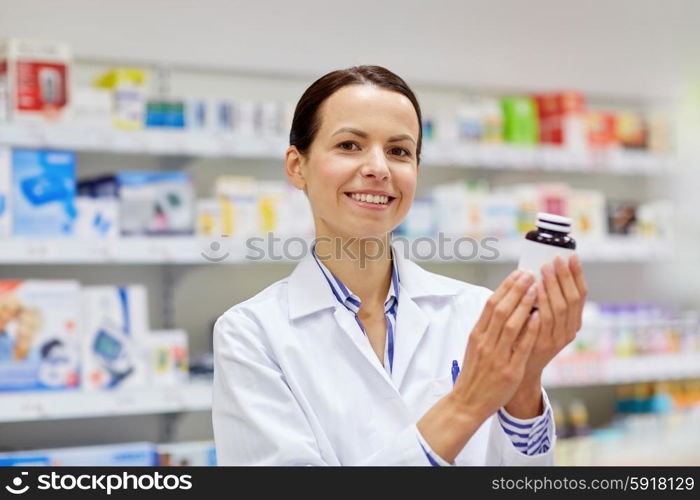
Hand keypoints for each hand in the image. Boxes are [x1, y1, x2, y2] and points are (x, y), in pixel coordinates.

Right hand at [449, 269, 540, 423]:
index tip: (518, 274)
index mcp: (477, 335)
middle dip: (516, 290)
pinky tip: (538, 317)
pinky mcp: (509, 370)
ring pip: (510, 325)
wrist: (467, 402)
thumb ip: (487, 328)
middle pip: (500, 310)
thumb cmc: (474, 373)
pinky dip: (529, 330)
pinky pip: (521, 347)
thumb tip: (501, 305)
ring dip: (524, 304)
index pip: (491, 304)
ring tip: (536, 288)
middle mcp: (485, 342)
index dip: (505, 287)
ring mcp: (497, 356)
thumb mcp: (475, 346)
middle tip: (529, 274)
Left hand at [505, 253, 587, 416]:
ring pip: (560, 309)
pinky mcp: (540, 345)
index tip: (572, 256)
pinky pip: (543, 321)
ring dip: (553, 287)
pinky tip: (535, 289)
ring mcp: (555, 340)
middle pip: (572, 300)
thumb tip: (537, 272)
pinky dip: (541, 303)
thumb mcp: (541, 322)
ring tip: (545, 270)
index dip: (577, 275)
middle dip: (564, 277)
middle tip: (555, 259)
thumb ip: (543, 302)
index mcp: (571, 324)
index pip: (581, 295)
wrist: (518, 374)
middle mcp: (568, 332)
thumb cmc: (527, 342)